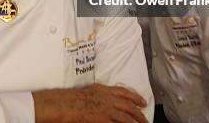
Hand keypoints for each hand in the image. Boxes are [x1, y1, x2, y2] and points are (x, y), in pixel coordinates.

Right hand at [33, 83, 147, 122]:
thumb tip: (106, 102)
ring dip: (136, 122)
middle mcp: (107, 98)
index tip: (142, 101)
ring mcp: (106, 109)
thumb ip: (98, 96)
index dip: (135, 97)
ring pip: (127, 116)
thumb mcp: (87, 93)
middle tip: (145, 119)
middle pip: (128, 105)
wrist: (63, 104)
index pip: (123, 92)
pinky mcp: (103, 118)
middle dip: (139, 113)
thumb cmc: (69, 99)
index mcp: (102, 89)